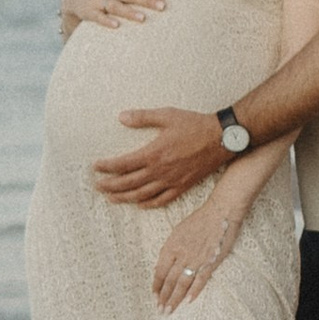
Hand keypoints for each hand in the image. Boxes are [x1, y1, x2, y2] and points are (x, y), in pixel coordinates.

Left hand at [94, 108, 230, 207]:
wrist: (222, 138)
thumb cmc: (194, 125)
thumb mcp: (167, 115)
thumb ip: (143, 117)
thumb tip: (121, 117)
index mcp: (154, 153)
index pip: (123, 164)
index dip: (106, 167)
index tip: (95, 167)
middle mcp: (160, 171)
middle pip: (128, 183)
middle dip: (110, 186)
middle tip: (97, 186)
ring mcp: (171, 181)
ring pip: (142, 195)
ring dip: (124, 198)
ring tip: (111, 198)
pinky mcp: (182, 186)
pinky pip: (162, 200)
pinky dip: (148, 204)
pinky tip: (139, 204)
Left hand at [153, 198, 243, 312]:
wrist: (220, 212)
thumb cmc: (199, 220)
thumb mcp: (178, 231)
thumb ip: (169, 250)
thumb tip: (159, 267)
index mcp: (171, 246)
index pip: (160, 271)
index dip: (156, 285)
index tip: (154, 296)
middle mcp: (182, 254)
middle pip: (170, 281)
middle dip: (163, 297)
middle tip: (160, 311)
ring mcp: (196, 259)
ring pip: (182, 283)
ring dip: (175, 298)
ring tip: (169, 310)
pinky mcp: (211, 262)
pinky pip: (201, 279)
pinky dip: (194, 291)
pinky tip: (188, 301)